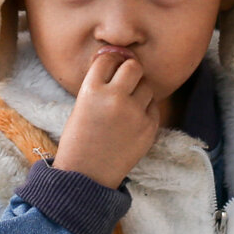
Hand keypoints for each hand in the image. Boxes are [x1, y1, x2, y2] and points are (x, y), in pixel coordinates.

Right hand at [53, 51, 162, 187]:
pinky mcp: (149, 128)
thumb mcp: (82, 104)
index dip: (111, 60)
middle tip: (125, 80)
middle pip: (134, 66)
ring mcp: (134, 114)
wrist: (86, 175)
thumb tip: (121, 58)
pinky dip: (146, 109)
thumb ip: (100, 83)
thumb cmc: (79, 139)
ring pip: (147, 86)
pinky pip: (154, 106)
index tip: (112, 65)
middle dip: (130, 70)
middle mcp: (115, 98)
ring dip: (139, 90)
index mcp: (92, 90)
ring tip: (127, 104)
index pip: (108, 58)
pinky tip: (133, 119)